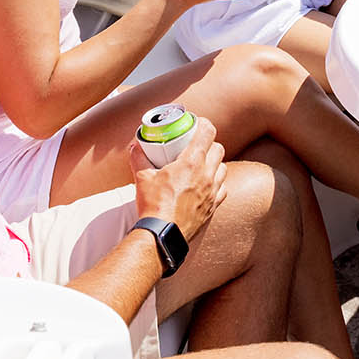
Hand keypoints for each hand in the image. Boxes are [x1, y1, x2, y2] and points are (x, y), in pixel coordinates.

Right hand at [128, 118, 225, 241]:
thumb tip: (135, 145)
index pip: (208, 133)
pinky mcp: (213, 206)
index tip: (198, 123)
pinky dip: (218, 183)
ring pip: (223, 168)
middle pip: (219, 148)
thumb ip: (139, 157)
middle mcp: (207, 174)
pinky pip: (223, 188)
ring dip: (215, 163)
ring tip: (203, 165)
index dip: (204, 124)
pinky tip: (207, 185)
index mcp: (192, 162)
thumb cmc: (154, 205)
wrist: (162, 234)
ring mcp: (213, 191)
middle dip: (210, 143)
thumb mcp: (142, 177)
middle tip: (198, 145)